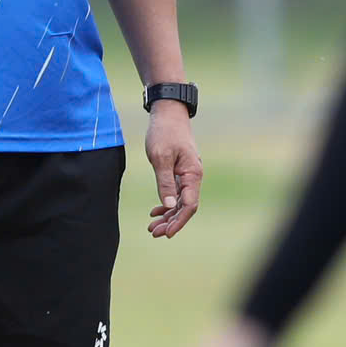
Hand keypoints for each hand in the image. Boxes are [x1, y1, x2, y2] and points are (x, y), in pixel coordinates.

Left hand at [145, 102, 201, 239]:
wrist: (168, 113)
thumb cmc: (164, 132)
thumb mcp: (161, 157)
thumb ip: (165, 182)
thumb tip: (169, 206)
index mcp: (192, 174)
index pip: (189, 205)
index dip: (178, 221)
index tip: (166, 233)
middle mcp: (193, 177)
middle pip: (185, 207)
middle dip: (171, 222)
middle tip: (153, 232)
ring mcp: (187, 175)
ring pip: (180, 202)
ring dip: (168, 215)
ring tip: (152, 227)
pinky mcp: (180, 171)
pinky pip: (176, 193)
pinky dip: (167, 204)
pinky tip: (155, 211)